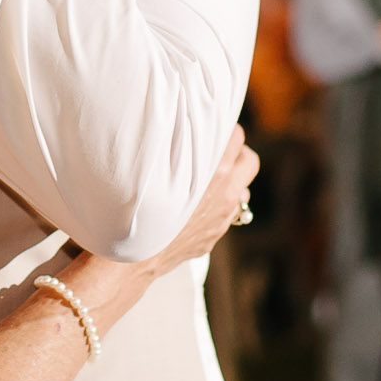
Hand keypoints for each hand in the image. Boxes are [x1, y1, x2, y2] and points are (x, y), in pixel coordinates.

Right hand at [143, 125, 261, 272]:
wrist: (132, 255)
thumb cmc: (137, 205)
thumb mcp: (157, 165)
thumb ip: (178, 146)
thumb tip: (184, 128)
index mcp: (215, 171)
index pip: (235, 136)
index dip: (223, 128)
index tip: (211, 126)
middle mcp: (226, 194)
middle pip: (249, 161)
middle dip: (236, 152)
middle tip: (218, 149)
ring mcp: (222, 217)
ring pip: (242, 190)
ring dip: (231, 182)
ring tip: (208, 178)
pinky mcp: (214, 235)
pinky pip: (227, 214)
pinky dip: (219, 205)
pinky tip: (197, 203)